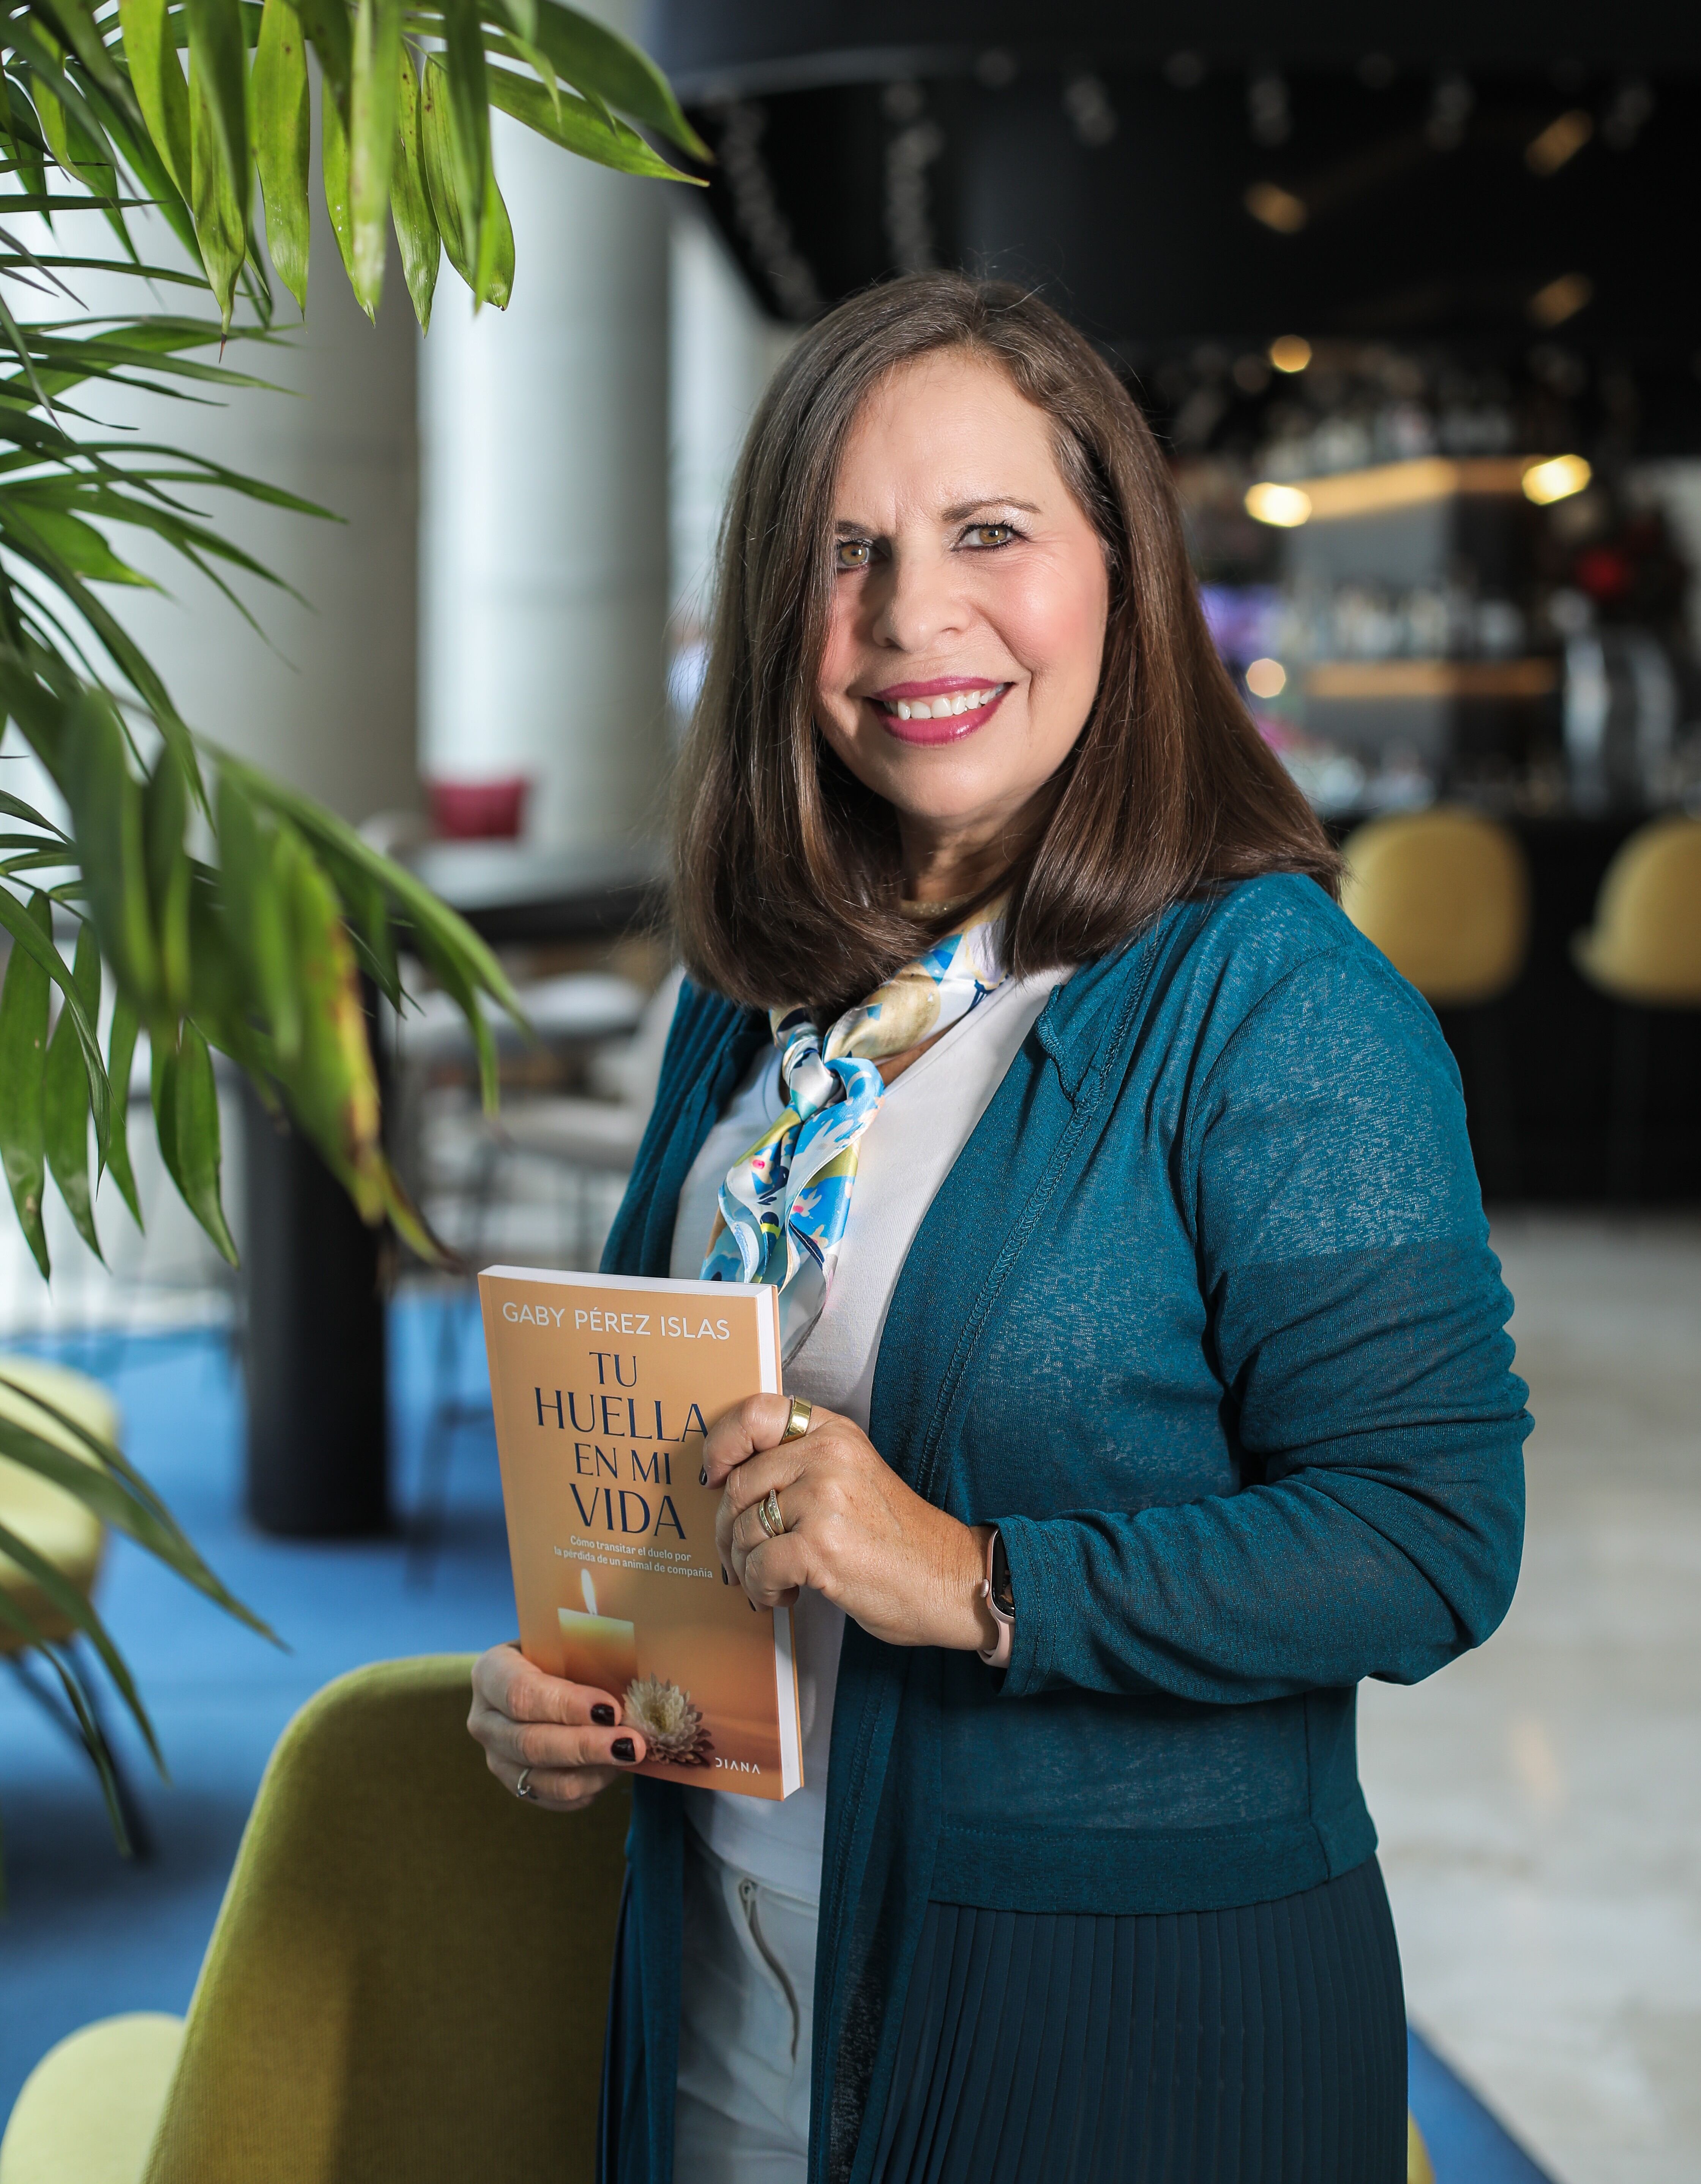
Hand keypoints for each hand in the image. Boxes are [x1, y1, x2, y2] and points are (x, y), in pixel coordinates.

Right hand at [467, 1642, 646, 1811]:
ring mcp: (497, 1758)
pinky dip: (588, 1788)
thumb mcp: (568, 1635)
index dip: (565, 1704)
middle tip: (632, 1744)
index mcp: (490, 1672)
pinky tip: (615, 1769)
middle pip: (530, 1743)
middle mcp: (485, 1720)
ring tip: (632, 1757)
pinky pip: (554, 1798)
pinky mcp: (518, 1786)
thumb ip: (590, 1644)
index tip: (610, 1708)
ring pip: (542, 1779)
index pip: (520, 1693)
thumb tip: (633, 1666)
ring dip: (593, 1772)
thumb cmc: (565, 1648)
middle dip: (586, 1746)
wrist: (551, 1674)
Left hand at [704, 1395, 997, 1652]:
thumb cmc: (894, 1538)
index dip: (721, 1443)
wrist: (947, 1579)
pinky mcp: (821, 1547)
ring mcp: (824, 1499)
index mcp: (834, 1432)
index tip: (714, 1477)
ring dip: (745, 1568)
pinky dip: (762, 1590)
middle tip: (742, 1557)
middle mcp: (828, 1456)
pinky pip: (758, 1567)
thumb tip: (727, 1485)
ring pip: (743, 1530)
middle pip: (739, 1484)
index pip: (756, 1412)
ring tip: (773, 1581)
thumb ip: (801, 1466)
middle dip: (728, 1530)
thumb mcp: (852, 1475)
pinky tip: (785, 1595)